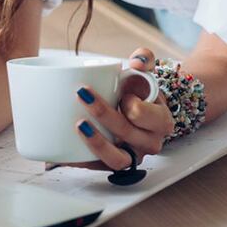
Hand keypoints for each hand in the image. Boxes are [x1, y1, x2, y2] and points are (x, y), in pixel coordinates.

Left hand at [64, 47, 174, 170]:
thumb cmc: (138, 92)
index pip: (144, 115)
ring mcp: (132, 156)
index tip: (122, 94)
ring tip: (79, 124)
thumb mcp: (144, 73)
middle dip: (103, 114)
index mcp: (161, 121)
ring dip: (96, 142)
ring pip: (116, 159)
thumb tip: (137, 61)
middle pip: (127, 133)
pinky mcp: (112, 164)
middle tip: (82, 94)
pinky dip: (80, 160)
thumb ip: (144, 59)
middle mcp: (149, 143)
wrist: (136, 110)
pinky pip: (97, 167)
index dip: (130, 105)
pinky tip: (65, 148)